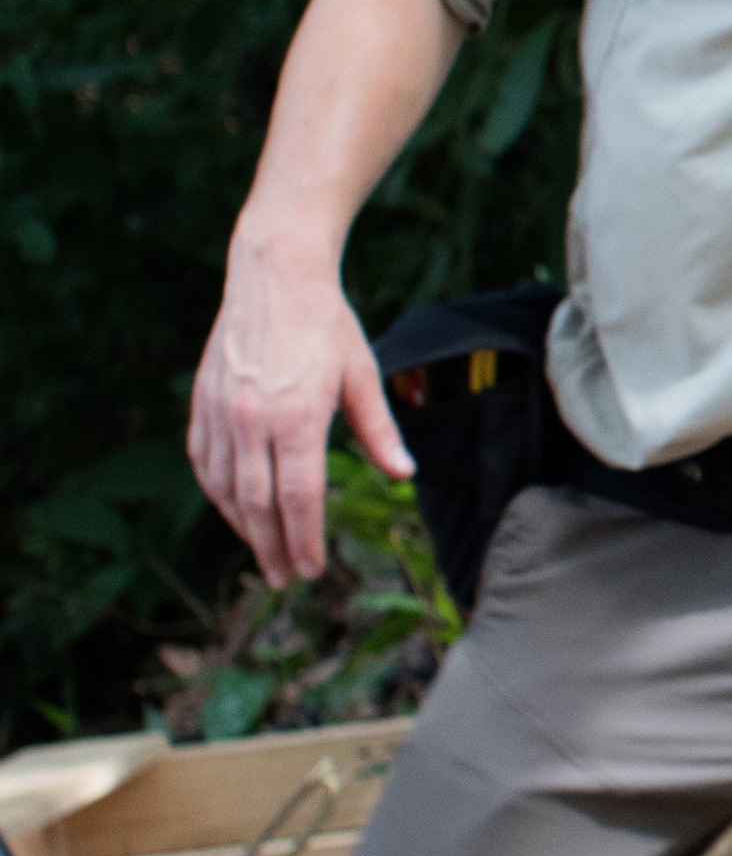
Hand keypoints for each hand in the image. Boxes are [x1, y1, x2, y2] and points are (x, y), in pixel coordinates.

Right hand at [191, 236, 404, 586]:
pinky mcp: (203, 405)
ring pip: (227, 489)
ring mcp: (221, 414)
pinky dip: (219, 494)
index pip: (298, 497)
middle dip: (273, 547)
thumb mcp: (362, 375)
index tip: (312, 568)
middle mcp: (252, 421)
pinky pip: (206, 464)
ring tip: (265, 553)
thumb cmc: (327, 325)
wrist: (274, 277)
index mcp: (297, 416)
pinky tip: (234, 510)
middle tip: (289, 578)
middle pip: (259, 504)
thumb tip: (404, 476)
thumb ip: (380, 430)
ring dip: (244, 528)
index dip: (305, 538)